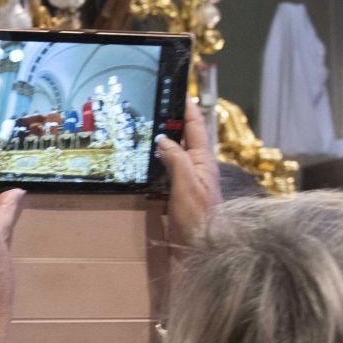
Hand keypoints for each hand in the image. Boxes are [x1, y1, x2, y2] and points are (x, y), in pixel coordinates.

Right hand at [154, 99, 221, 248]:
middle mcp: (196, 168)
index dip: (187, 108)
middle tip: (151, 105)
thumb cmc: (199, 220)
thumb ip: (177, 159)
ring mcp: (186, 182)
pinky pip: (163, 172)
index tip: (178, 89)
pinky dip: (152, 162)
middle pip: (183, 138)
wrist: (201, 252)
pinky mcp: (175, 196)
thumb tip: (163, 138)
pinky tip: (139, 160)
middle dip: (169, 121)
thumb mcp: (187, 186)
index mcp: (203, 161)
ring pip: (171, 154)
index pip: (195, 126)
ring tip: (141, 127)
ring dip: (159, 141)